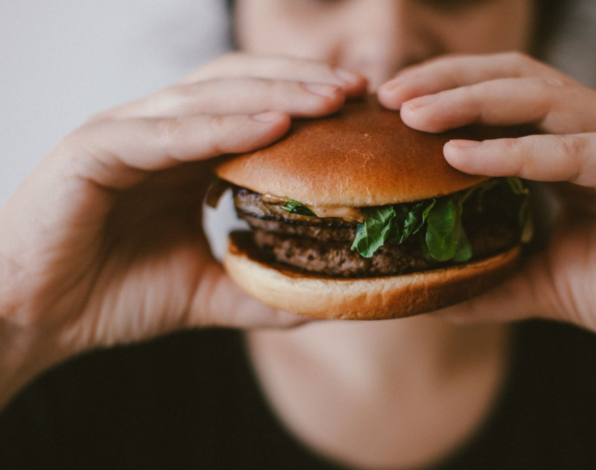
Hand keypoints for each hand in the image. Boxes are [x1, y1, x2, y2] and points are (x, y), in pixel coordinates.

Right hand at [0, 53, 367, 387]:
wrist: (34, 319)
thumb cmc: (110, 295)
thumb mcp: (204, 292)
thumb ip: (258, 290)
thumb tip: (322, 299)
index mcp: (182, 153)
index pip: (253, 107)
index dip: (306, 102)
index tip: (361, 111)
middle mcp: (157, 131)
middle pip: (240, 85)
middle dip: (302, 83)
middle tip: (359, 91)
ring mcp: (124, 133)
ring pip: (209, 97)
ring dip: (275, 93)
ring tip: (331, 99)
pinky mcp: (94, 150)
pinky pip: (168, 133)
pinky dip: (222, 126)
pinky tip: (272, 127)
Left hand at [378, 52, 595, 356]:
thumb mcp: (552, 284)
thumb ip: (497, 280)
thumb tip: (437, 297)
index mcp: (572, 151)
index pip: (499, 102)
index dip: (443, 97)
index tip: (387, 114)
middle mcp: (594, 133)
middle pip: (510, 79)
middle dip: (445, 80)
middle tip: (387, 96)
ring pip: (538, 98)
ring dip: (469, 100)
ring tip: (412, 113)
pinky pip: (573, 149)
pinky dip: (515, 151)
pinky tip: (463, 156)